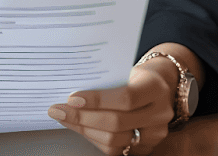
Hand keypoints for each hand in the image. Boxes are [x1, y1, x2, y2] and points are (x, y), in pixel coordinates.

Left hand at [47, 63, 174, 154]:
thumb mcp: (126, 69)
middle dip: (82, 117)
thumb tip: (69, 92)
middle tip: (58, 110)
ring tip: (65, 118)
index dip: (97, 100)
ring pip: (114, 139)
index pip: (126, 97)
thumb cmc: (136, 75)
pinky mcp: (146, 147)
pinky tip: (80, 127)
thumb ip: (104, 80)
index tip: (71, 98)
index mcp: (155, 87)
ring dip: (83, 129)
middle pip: (117, 122)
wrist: (159, 86)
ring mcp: (155, 133)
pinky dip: (93, 138)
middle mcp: (159, 113)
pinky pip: (115, 149)